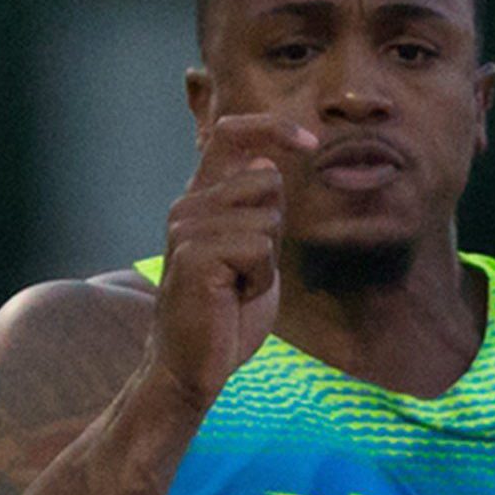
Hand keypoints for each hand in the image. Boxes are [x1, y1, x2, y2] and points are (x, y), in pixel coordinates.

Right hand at [155, 111, 306, 408]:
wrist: (190, 367)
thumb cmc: (225, 314)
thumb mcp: (254, 251)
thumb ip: (259, 209)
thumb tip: (265, 163)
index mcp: (200, 200)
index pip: (230, 134)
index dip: (272, 127)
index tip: (309, 142)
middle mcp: (186, 206)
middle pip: (266, 179)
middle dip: (276, 226)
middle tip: (248, 270)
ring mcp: (185, 228)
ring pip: (267, 217)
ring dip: (268, 260)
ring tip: (237, 287)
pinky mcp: (193, 255)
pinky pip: (259, 248)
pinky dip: (260, 279)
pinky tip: (232, 298)